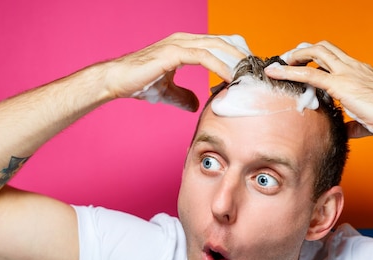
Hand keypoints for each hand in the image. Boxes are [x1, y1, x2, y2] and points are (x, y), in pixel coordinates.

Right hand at [104, 33, 248, 111]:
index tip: (249, 73)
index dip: (235, 57)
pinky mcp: (172, 53)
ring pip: (216, 46)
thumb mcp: (168, 92)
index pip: (218, 46)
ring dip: (235, 61)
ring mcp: (178, 44)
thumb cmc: (138, 83)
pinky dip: (219, 67)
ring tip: (249, 76)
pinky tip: (229, 79)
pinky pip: (203, 57)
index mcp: (185, 46)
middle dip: (241, 57)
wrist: (116, 81)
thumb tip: (197, 105)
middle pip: (222, 42)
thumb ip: (184, 96)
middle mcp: (184, 40)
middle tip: (257, 73)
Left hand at [265, 41, 372, 139]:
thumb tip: (346, 131)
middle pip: (324, 48)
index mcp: (361, 72)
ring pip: (315, 53)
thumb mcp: (368, 121)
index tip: (305, 64)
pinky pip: (309, 73)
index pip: (336, 58)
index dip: (318, 59)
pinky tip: (276, 73)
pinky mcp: (340, 85)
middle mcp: (353, 67)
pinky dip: (289, 72)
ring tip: (279, 65)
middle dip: (303, 51)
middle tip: (288, 60)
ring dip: (294, 56)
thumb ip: (354, 124)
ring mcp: (347, 73)